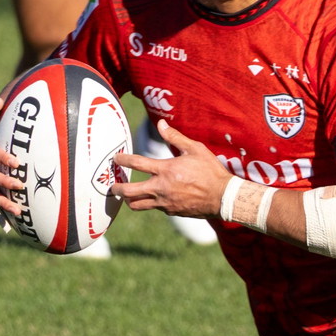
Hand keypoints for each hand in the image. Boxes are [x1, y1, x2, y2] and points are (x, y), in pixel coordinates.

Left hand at [112, 119, 228, 217]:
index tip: (116, 159)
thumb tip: (161, 124)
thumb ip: (175, 137)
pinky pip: (154, 208)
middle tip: (112, 185)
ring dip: (129, 200)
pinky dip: (150, 203)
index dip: (122, 159)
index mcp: (166, 169)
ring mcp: (165, 202)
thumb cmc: (210, 171)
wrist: (223, 198)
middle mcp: (161, 188)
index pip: (136, 163)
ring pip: (137, 205)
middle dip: (116, 188)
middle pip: (128, 191)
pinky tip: (153, 198)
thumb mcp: (195, 149)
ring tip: (127, 196)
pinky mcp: (171, 211)